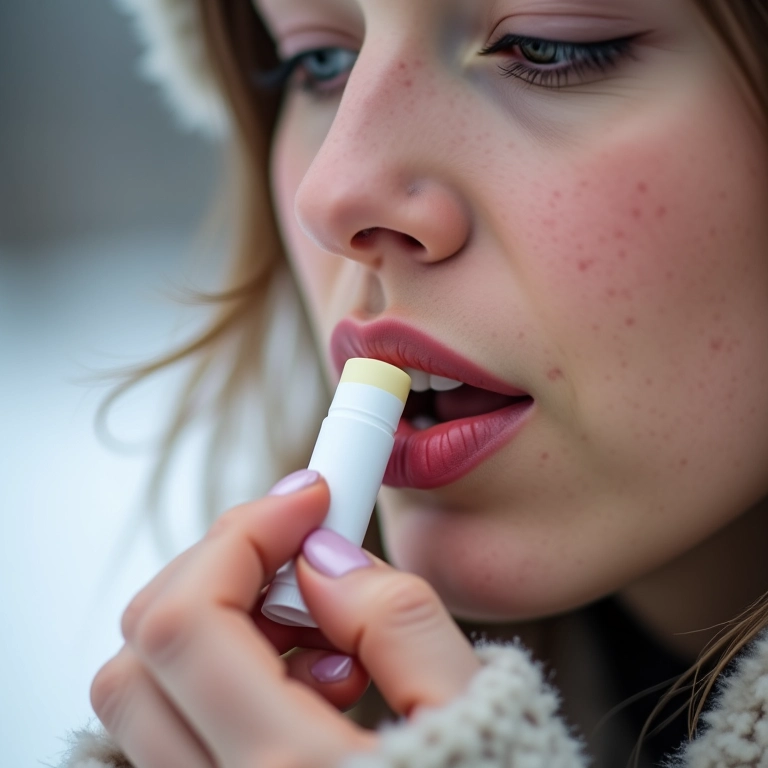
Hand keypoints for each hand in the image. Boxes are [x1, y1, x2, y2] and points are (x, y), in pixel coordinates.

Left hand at [90, 470, 479, 767]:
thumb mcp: (475, 709)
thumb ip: (399, 619)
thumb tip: (320, 556)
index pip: (187, 622)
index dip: (239, 532)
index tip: (307, 495)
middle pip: (144, 647)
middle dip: (225, 565)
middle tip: (307, 553)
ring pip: (150, 685)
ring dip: (227, 618)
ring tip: (327, 641)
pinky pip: (179, 719)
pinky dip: (227, 667)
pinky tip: (307, 681)